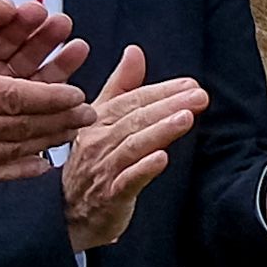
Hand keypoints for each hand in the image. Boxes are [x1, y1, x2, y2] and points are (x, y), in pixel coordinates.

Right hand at [0, 0, 95, 204]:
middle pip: (24, 124)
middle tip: (88, 115)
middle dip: (60, 119)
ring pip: (13, 150)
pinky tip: (39, 167)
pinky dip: (18, 170)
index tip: (76, 93)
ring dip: (46, 142)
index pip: (18, 95)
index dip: (52, 96)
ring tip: (73, 136)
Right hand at [48, 47, 207, 249]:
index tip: (190, 84)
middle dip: (168, 105)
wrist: (68, 214)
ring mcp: (103, 169)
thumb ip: (121, 86)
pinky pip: (127, 180)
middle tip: (198, 96)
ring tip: (186, 118)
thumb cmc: (92, 164)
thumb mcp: (101, 121)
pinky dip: (144, 169)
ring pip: (133, 146)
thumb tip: (135, 52)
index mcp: (98, 121)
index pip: (133, 100)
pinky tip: (162, 158)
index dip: (162, 91)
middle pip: (135, 119)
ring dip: (160, 131)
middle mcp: (99, 142)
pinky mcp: (110, 197)